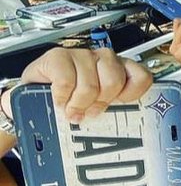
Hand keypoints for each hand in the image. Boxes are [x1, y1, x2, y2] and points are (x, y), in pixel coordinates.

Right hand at [16, 46, 152, 124]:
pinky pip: (66, 81)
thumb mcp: (98, 106)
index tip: (118, 104)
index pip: (141, 76)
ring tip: (71, 109)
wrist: (34, 95)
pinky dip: (61, 97)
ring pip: (90, 84)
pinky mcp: (58, 56)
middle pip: (114, 81)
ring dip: (78, 103)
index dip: (131, 94)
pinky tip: (60, 100)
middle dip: (100, 102)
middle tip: (89, 111)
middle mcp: (103, 58)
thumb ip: (117, 109)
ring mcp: (81, 55)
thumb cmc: (71, 102)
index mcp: (120, 69)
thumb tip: (132, 130)